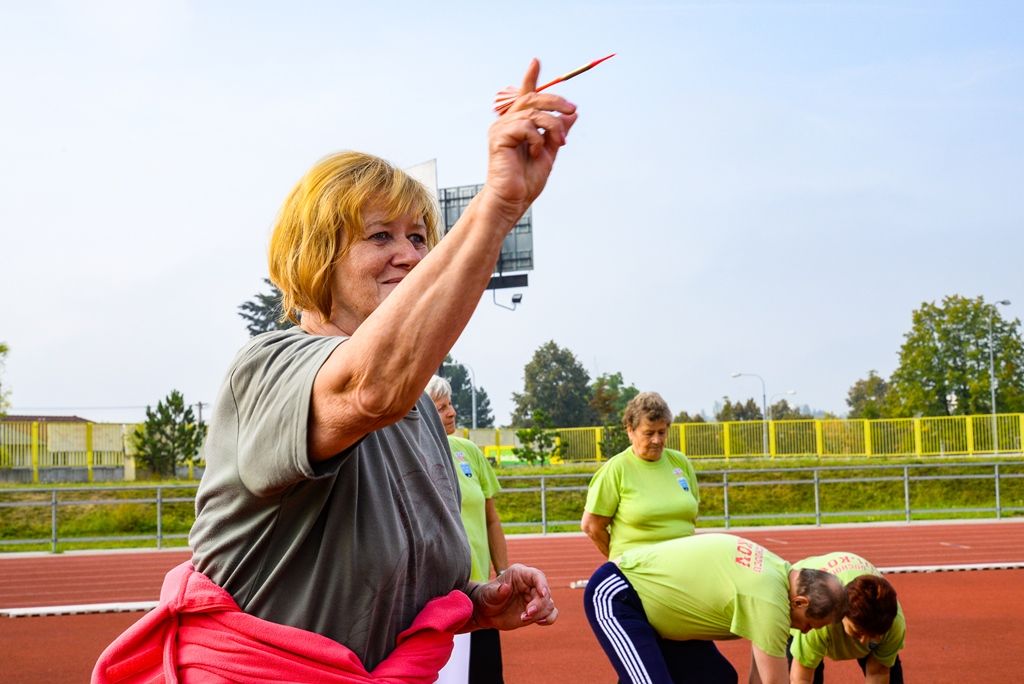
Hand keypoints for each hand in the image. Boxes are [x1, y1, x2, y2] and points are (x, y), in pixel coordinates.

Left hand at [467, 563, 557, 630]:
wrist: (486, 612)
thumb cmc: (487, 597)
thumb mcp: (488, 593)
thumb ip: (497, 591)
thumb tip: (505, 587)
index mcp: (520, 574)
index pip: (537, 576)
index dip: (542, 584)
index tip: (543, 594)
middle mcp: (530, 585)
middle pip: (544, 593)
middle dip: (538, 605)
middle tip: (526, 614)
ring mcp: (534, 598)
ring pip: (549, 604)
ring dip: (540, 614)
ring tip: (523, 618)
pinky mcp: (536, 611)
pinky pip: (550, 614)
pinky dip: (549, 618)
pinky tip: (539, 622)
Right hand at [481, 59, 577, 225]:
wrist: (513, 200)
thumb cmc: (526, 181)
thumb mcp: (550, 152)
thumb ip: (558, 132)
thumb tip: (573, 115)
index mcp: (517, 125)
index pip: (524, 96)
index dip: (530, 78)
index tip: (536, 61)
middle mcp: (506, 123)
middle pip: (532, 98)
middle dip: (555, 100)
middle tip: (572, 110)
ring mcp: (500, 129)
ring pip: (533, 112)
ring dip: (552, 126)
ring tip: (559, 143)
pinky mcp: (498, 137)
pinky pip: (525, 126)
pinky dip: (537, 139)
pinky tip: (536, 152)